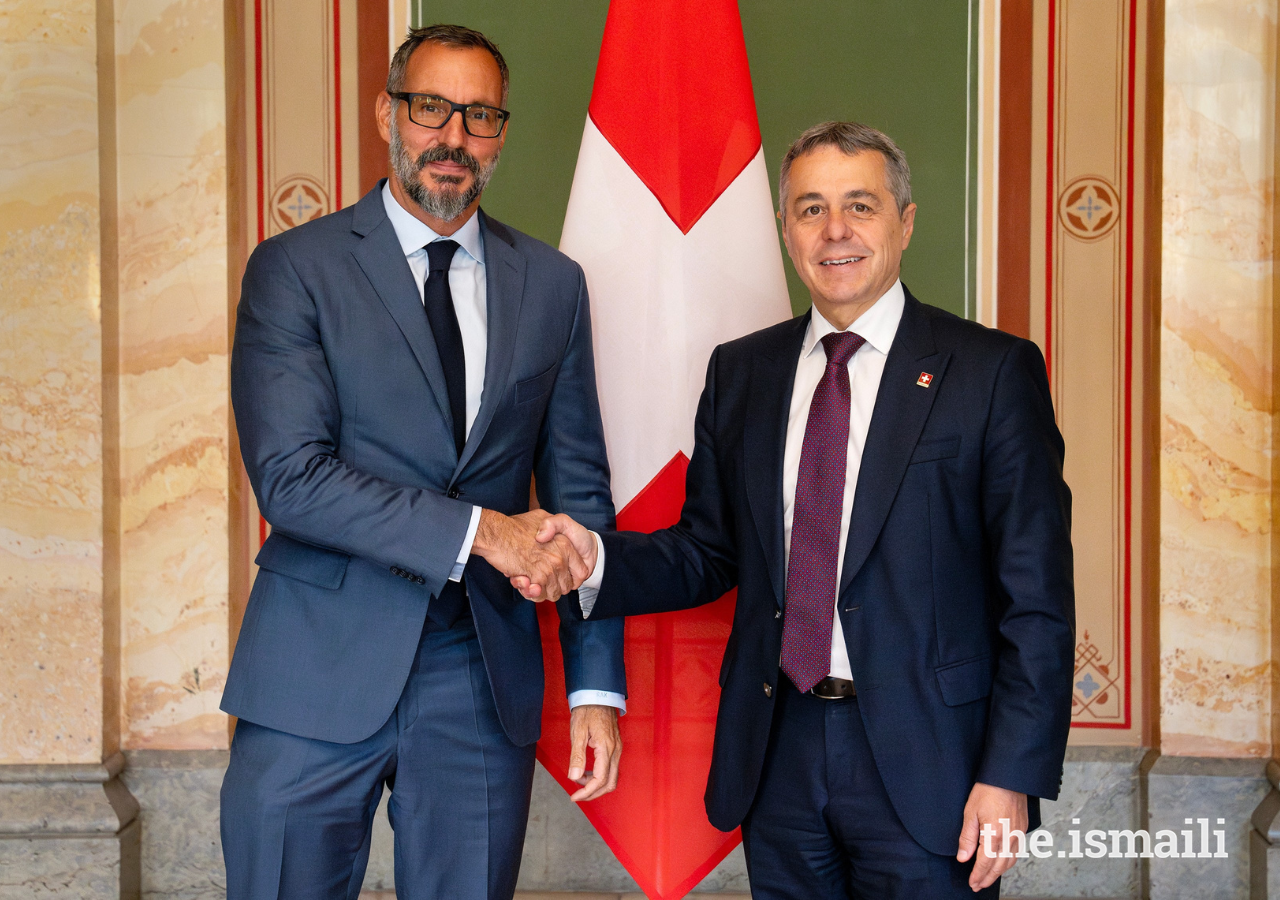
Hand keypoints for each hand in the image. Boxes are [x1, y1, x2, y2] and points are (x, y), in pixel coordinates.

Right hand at [472, 509, 588, 601]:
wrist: (497, 533)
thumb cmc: (516, 526)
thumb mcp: (542, 517)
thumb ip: (553, 525)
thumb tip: (554, 537)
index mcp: (566, 545)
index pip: (581, 572)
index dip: (571, 577)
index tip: (560, 576)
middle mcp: (560, 558)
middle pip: (567, 586)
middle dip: (554, 586)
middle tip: (541, 580)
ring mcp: (549, 569)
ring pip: (553, 593)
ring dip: (541, 591)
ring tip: (530, 582)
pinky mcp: (536, 578)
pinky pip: (539, 595)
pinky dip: (531, 593)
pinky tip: (523, 581)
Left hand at [566, 704, 620, 800]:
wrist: (598, 694)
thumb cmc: (587, 710)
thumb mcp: (577, 732)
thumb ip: (577, 756)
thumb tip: (574, 777)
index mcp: (606, 748)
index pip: (600, 779)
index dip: (587, 792)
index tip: (574, 797)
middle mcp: (615, 750)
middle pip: (609, 783)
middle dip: (593, 793)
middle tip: (577, 795)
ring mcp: (618, 748)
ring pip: (612, 777)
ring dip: (597, 785)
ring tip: (580, 781)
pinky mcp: (616, 746)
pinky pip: (612, 768)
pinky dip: (601, 776)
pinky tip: (588, 772)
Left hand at [956, 782, 1027, 890]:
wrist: (1008, 776)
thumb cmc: (988, 790)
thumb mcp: (970, 812)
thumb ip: (967, 837)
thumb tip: (963, 858)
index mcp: (994, 833)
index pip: (985, 862)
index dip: (978, 875)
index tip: (972, 883)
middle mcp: (1009, 837)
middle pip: (999, 866)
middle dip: (988, 878)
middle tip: (978, 885)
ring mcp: (1019, 833)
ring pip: (1010, 861)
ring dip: (999, 872)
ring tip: (988, 878)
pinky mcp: (1023, 828)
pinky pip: (1017, 852)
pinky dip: (1008, 862)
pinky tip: (1001, 863)